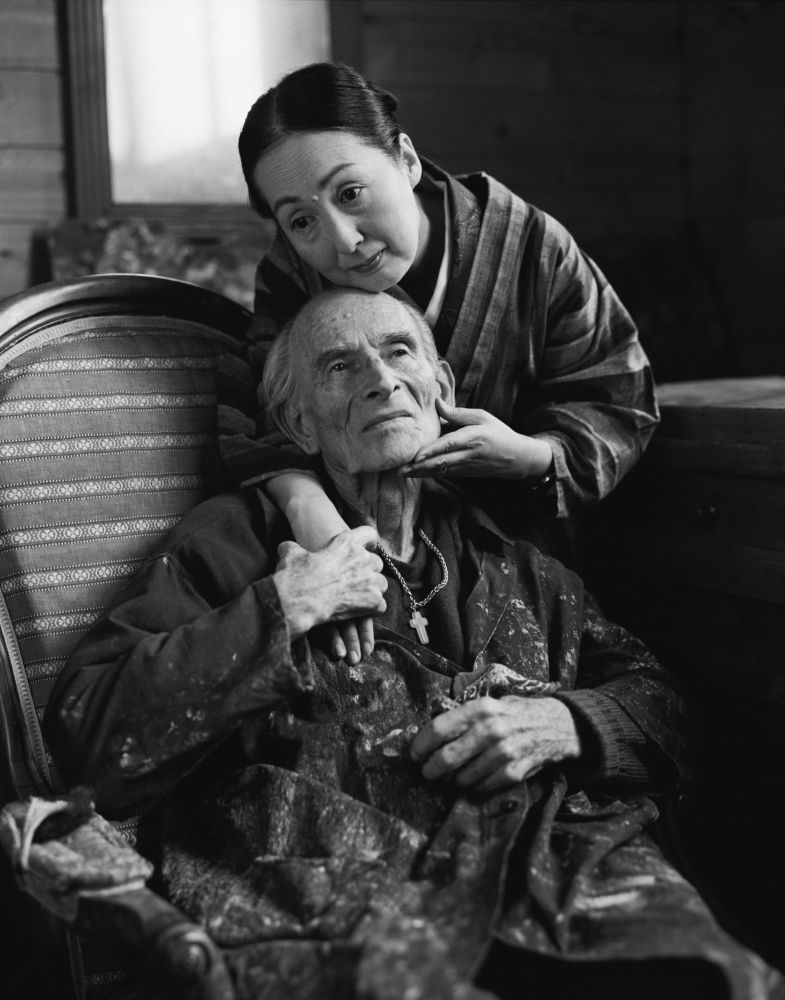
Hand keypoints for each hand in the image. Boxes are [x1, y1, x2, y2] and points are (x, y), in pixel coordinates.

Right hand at [269, 475, 377, 664]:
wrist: (299, 600)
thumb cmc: (295, 575)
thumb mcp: (290, 554)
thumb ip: (293, 548)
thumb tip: (285, 548)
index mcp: (346, 542)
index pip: (369, 533)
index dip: (369, 541)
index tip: (368, 547)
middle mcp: (362, 558)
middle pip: (377, 562)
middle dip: (369, 571)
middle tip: (357, 580)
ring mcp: (369, 580)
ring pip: (382, 584)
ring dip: (373, 590)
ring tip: (360, 598)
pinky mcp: (372, 601)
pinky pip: (381, 605)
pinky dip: (373, 610)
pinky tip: (362, 612)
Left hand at [400, 398, 551, 481]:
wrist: (517, 458)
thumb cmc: (498, 433)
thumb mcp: (481, 417)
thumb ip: (457, 413)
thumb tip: (436, 402)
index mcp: (473, 437)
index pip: (449, 445)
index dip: (432, 451)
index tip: (416, 455)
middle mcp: (468, 454)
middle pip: (440, 462)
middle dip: (419, 467)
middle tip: (399, 469)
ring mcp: (466, 467)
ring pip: (439, 471)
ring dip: (420, 473)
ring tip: (401, 473)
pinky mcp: (464, 474)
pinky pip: (443, 474)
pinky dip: (428, 474)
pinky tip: (414, 474)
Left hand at [410, 696, 580, 790]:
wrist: (555, 725)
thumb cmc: (514, 713)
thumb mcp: (488, 703)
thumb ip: (462, 716)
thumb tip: (428, 734)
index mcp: (480, 708)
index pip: (439, 729)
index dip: (421, 744)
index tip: (415, 754)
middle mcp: (491, 730)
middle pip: (447, 757)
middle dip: (431, 769)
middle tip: (428, 772)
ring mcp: (504, 753)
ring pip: (463, 777)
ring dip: (454, 779)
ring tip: (454, 775)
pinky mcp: (514, 772)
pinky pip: (482, 786)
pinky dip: (474, 785)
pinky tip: (475, 778)